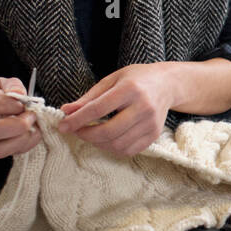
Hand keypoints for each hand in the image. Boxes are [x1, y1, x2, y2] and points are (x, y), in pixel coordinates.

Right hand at [0, 76, 40, 157]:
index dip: (12, 103)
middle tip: (32, 116)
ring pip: (0, 149)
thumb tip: (20, 94)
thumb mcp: (4, 83)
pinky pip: (12, 153)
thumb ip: (13, 86)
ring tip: (34, 126)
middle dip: (19, 125)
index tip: (23, 103)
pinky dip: (28, 144)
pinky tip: (34, 132)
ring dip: (24, 138)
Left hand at [57, 63, 173, 156]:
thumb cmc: (136, 79)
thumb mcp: (111, 80)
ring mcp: (151, 123)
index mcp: (130, 89)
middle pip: (108, 131)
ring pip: (118, 144)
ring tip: (91, 134)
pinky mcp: (154, 134)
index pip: (98, 109)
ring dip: (98, 143)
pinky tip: (107, 139)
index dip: (77, 120)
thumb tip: (66, 111)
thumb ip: (89, 98)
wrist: (167, 84)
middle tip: (76, 131)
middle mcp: (143, 107)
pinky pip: (129, 150)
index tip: (63, 126)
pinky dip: (113, 148)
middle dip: (86, 135)